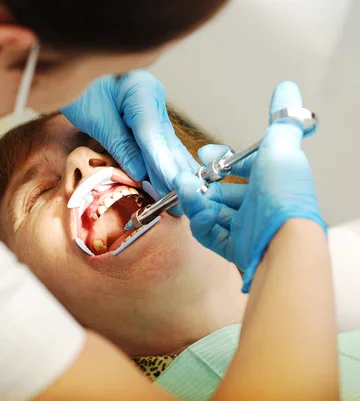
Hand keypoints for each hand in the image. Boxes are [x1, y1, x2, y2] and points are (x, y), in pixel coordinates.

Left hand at [61, 70, 199, 214]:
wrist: (73, 70)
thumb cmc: (80, 89)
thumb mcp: (96, 119)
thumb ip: (120, 145)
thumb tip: (140, 173)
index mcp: (143, 90)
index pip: (153, 134)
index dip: (161, 164)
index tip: (170, 187)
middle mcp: (154, 98)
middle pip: (165, 141)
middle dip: (173, 174)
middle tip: (182, 202)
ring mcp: (153, 107)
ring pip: (165, 145)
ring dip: (172, 173)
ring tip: (182, 199)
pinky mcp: (147, 117)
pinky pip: (156, 145)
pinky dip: (162, 164)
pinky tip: (172, 183)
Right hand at [174, 81, 325, 291]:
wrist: (283, 242)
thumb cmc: (285, 196)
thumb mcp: (282, 148)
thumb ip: (281, 119)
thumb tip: (287, 88)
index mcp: (270, 180)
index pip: (241, 167)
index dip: (220, 160)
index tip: (204, 154)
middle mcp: (259, 203)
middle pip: (221, 190)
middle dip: (201, 182)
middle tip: (187, 176)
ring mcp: (246, 227)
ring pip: (211, 210)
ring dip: (194, 199)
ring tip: (183, 188)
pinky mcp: (234, 247)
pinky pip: (209, 232)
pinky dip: (199, 221)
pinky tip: (195, 210)